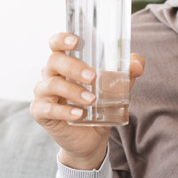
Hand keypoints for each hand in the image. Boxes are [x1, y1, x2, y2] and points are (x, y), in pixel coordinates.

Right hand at [30, 32, 144, 169]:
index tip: (75, 42)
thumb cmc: (100, 104)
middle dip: (74, 67)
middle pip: (54, 61)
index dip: (62, 39)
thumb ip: (127, 73)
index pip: (56, 43)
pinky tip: (79, 115)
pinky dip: (64, 111)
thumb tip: (136, 65)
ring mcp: (43, 93)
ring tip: (92, 100)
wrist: (92, 138)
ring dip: (73, 91)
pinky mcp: (41, 113)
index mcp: (65, 62)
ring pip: (51, 85)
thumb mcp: (116, 87)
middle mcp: (50, 74)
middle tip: (93, 77)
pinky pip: (48, 109)